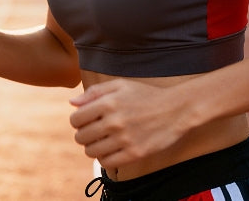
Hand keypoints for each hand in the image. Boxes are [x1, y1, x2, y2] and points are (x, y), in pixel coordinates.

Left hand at [69, 80, 187, 168]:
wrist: (176, 109)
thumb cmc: (146, 95)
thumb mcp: (121, 85)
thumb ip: (95, 92)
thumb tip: (72, 103)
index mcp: (108, 102)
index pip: (75, 119)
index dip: (77, 120)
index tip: (86, 120)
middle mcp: (114, 121)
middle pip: (81, 137)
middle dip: (84, 134)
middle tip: (95, 131)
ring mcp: (124, 139)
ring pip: (91, 151)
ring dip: (93, 147)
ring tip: (103, 141)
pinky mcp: (134, 153)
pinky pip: (106, 163)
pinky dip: (104, 158)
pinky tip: (111, 149)